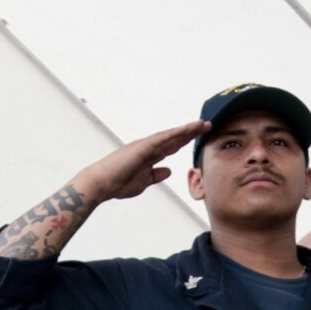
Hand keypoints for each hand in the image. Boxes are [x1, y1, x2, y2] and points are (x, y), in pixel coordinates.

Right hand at [74, 121, 210, 203]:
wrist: (101, 185)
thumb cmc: (118, 183)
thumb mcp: (144, 181)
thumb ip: (155, 175)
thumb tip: (168, 171)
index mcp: (150, 156)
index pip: (173, 146)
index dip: (186, 140)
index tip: (201, 136)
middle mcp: (149, 148)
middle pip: (174, 138)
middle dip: (191, 132)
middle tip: (208, 125)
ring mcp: (145, 146)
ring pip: (170, 136)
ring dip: (186, 130)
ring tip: (202, 124)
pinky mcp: (141, 148)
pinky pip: (160, 140)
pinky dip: (173, 135)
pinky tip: (185, 131)